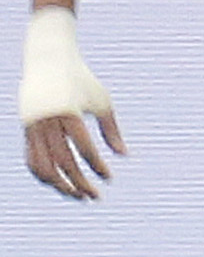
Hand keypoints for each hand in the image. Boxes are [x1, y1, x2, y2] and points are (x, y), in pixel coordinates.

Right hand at [21, 14, 122, 199]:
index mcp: (69, 113)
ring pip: (42, 165)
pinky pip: (31, 158)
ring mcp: (33, 126)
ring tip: (78, 196)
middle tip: (95, 197)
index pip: (83, 149)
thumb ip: (112, 130)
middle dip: (79, 183)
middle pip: (63, 162)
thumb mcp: (102, 101)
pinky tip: (60, 183)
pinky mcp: (26, 129)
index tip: (109, 178)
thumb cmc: (82, 80)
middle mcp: (48, 121)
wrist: (48, 59)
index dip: (97, 166)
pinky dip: (44, 174)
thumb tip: (124, 155)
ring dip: (59, 184)